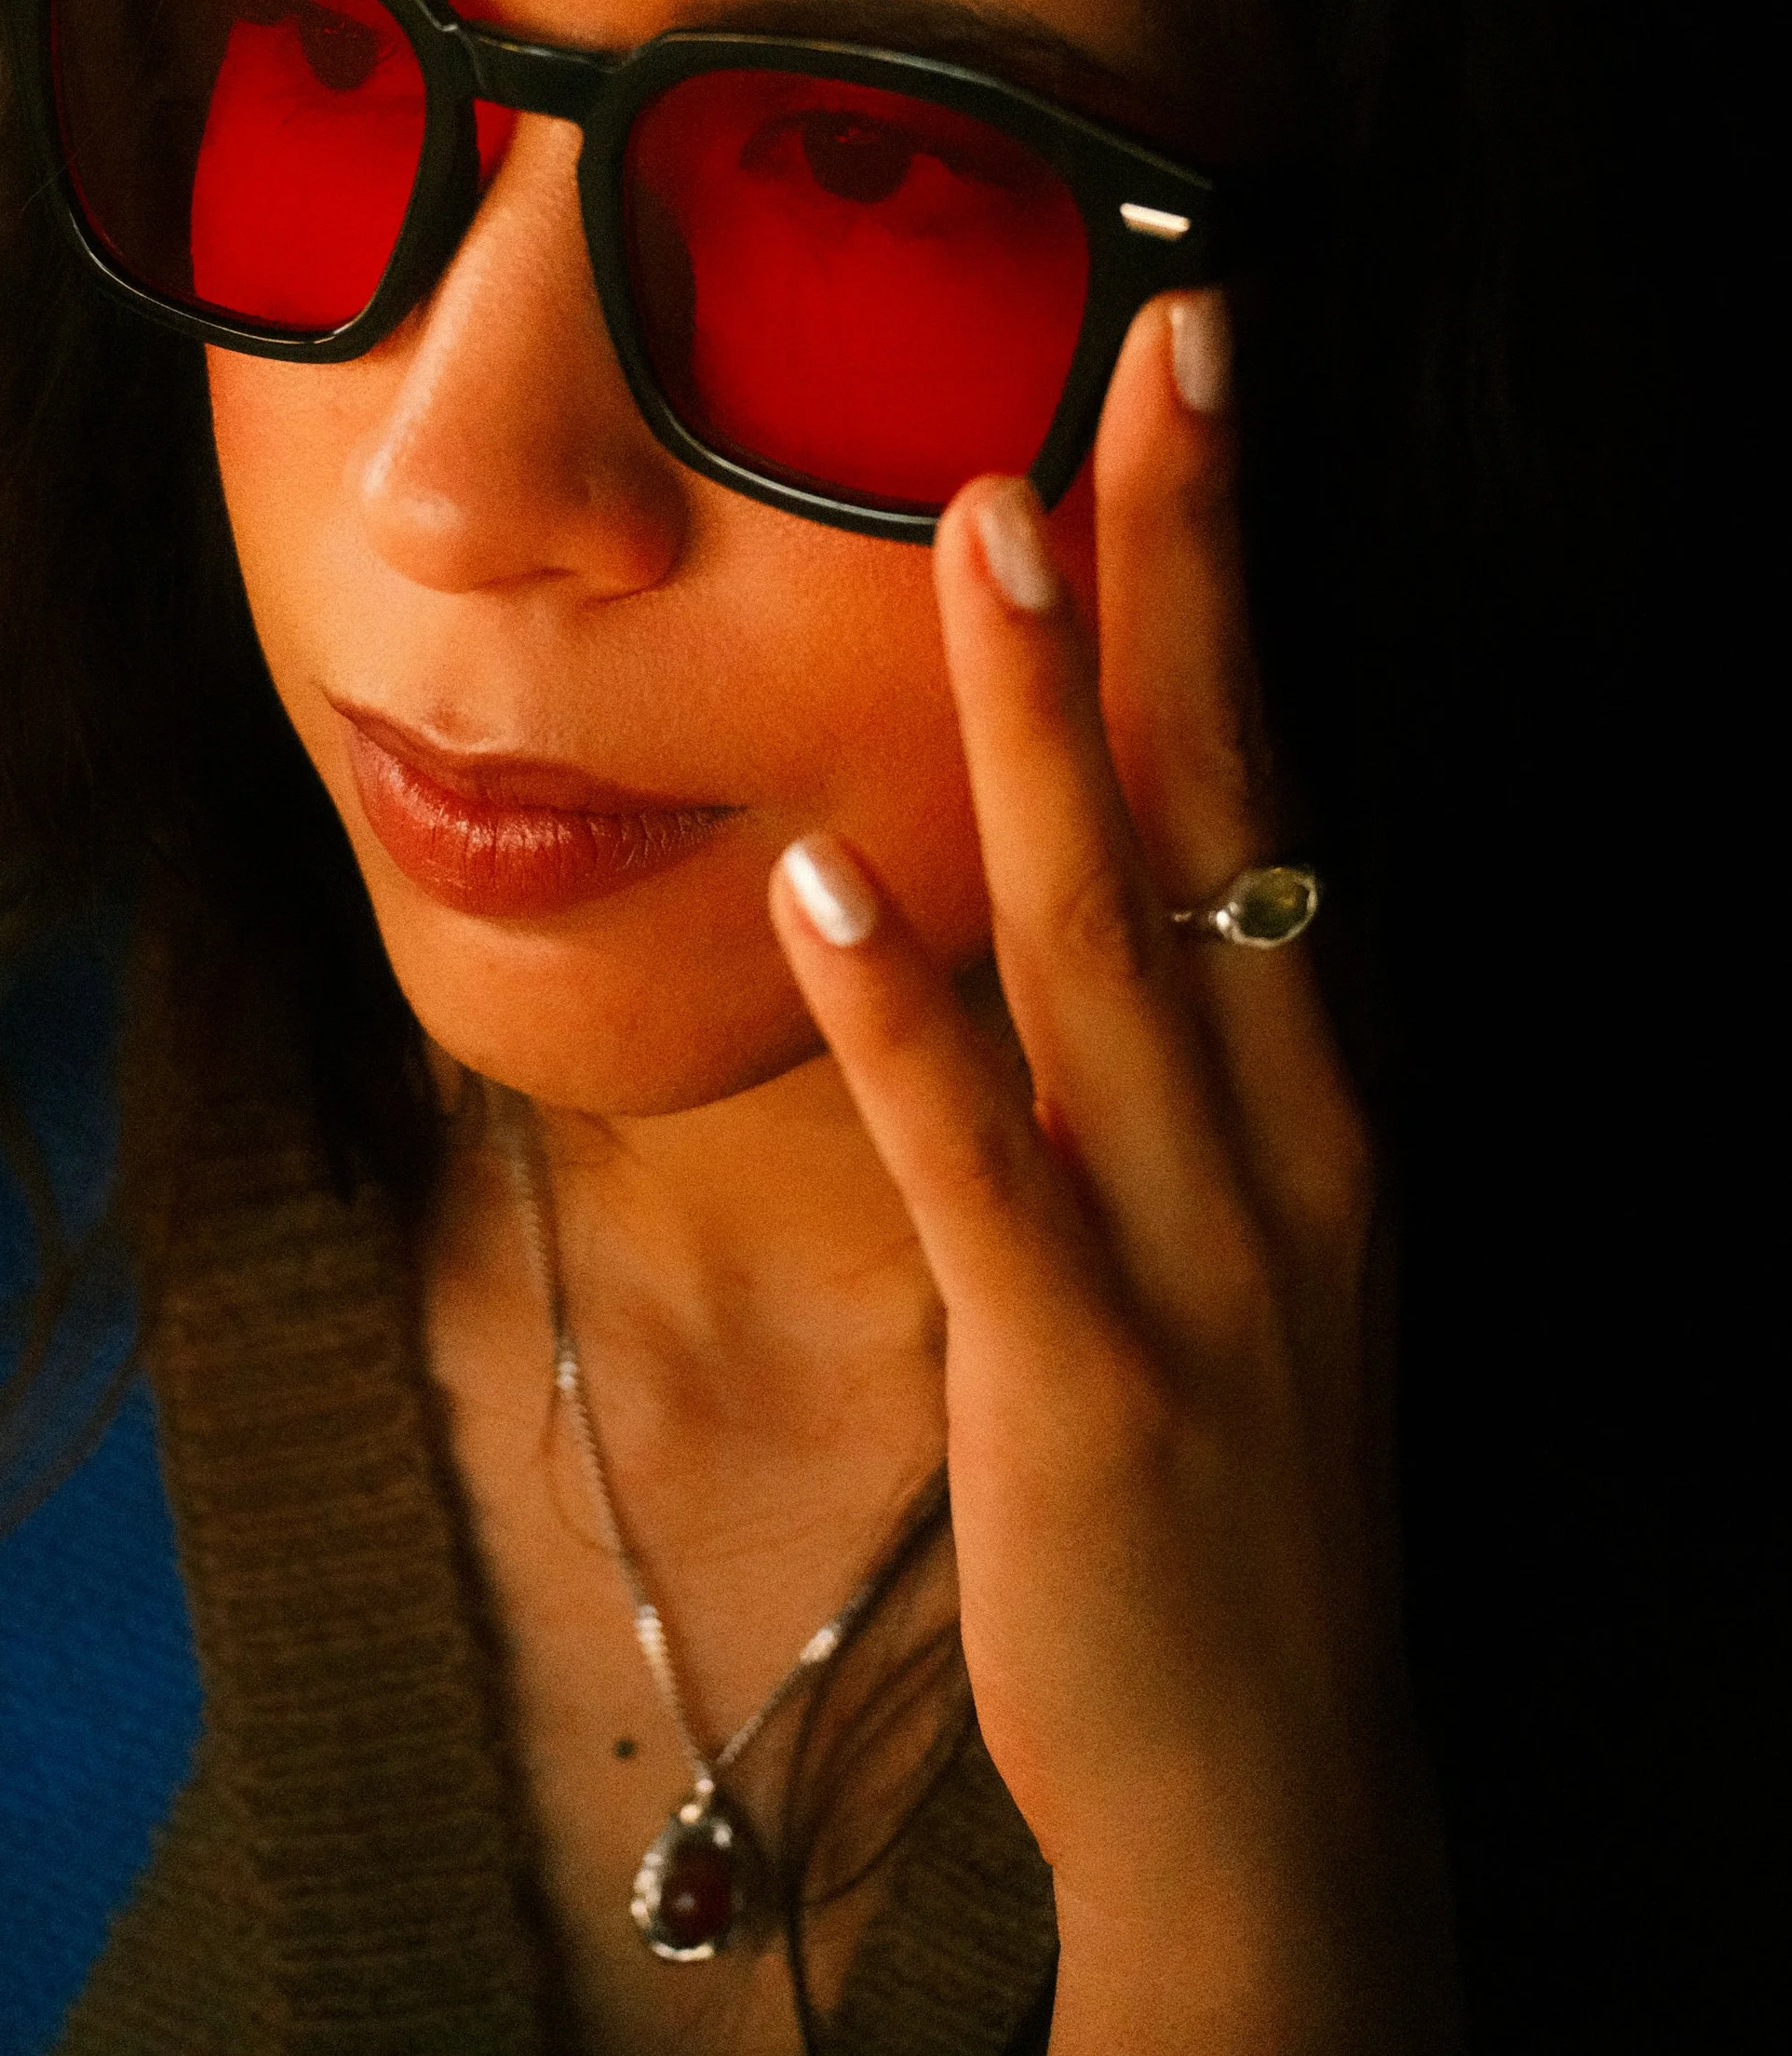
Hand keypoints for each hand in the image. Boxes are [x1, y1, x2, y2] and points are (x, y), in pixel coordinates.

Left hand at [766, 294, 1454, 2055]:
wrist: (1272, 1778)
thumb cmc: (1227, 1461)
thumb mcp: (1233, 1211)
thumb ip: (1162, 1032)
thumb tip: (1063, 832)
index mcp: (1311, 1072)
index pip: (1261, 766)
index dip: (1223, 565)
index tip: (1184, 372)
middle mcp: (1280, 1125)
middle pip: (1220, 800)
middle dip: (1176, 570)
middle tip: (1135, 359)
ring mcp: (1195, 1247)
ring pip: (1111, 940)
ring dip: (1042, 726)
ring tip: (981, 525)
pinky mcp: (1081, 1374)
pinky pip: (981, 1165)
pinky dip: (907, 1017)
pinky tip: (827, 879)